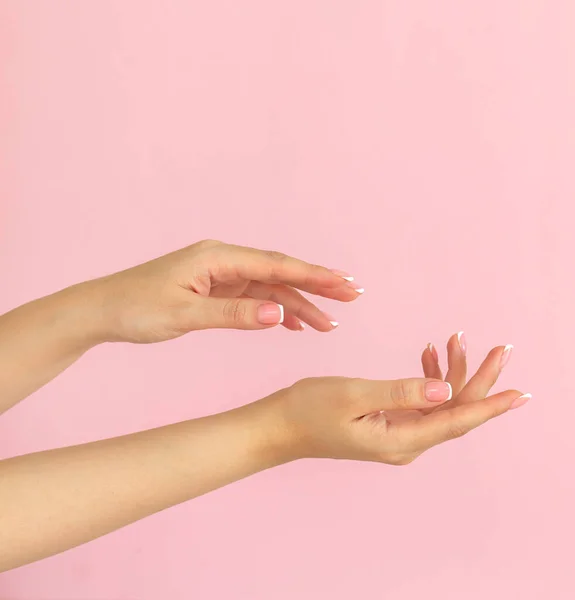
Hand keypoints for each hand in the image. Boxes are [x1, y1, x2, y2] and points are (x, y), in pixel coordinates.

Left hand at [88, 240, 363, 342]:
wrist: (102, 310)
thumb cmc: (136, 308)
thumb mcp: (184, 314)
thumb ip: (232, 314)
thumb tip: (276, 312)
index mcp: (217, 258)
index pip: (275, 265)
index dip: (313, 274)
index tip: (343, 283)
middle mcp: (223, 260)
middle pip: (279, 272)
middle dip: (316, 285)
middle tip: (352, 296)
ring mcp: (220, 275)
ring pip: (269, 287)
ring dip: (298, 304)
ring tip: (327, 324)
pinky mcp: (215, 289)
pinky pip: (254, 297)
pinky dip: (274, 310)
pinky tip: (291, 324)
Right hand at [265, 339, 529, 464]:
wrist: (280, 427)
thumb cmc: (309, 409)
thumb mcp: (354, 395)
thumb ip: (400, 393)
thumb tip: (443, 390)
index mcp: (400, 440)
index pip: (456, 421)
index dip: (490, 405)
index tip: (521, 393)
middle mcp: (406, 443)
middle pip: (454, 411)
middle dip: (477, 379)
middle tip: (498, 348)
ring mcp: (398, 436)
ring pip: (439, 404)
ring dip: (451, 373)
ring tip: (455, 338)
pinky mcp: (389, 426)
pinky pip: (422, 403)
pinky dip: (429, 378)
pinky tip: (429, 354)